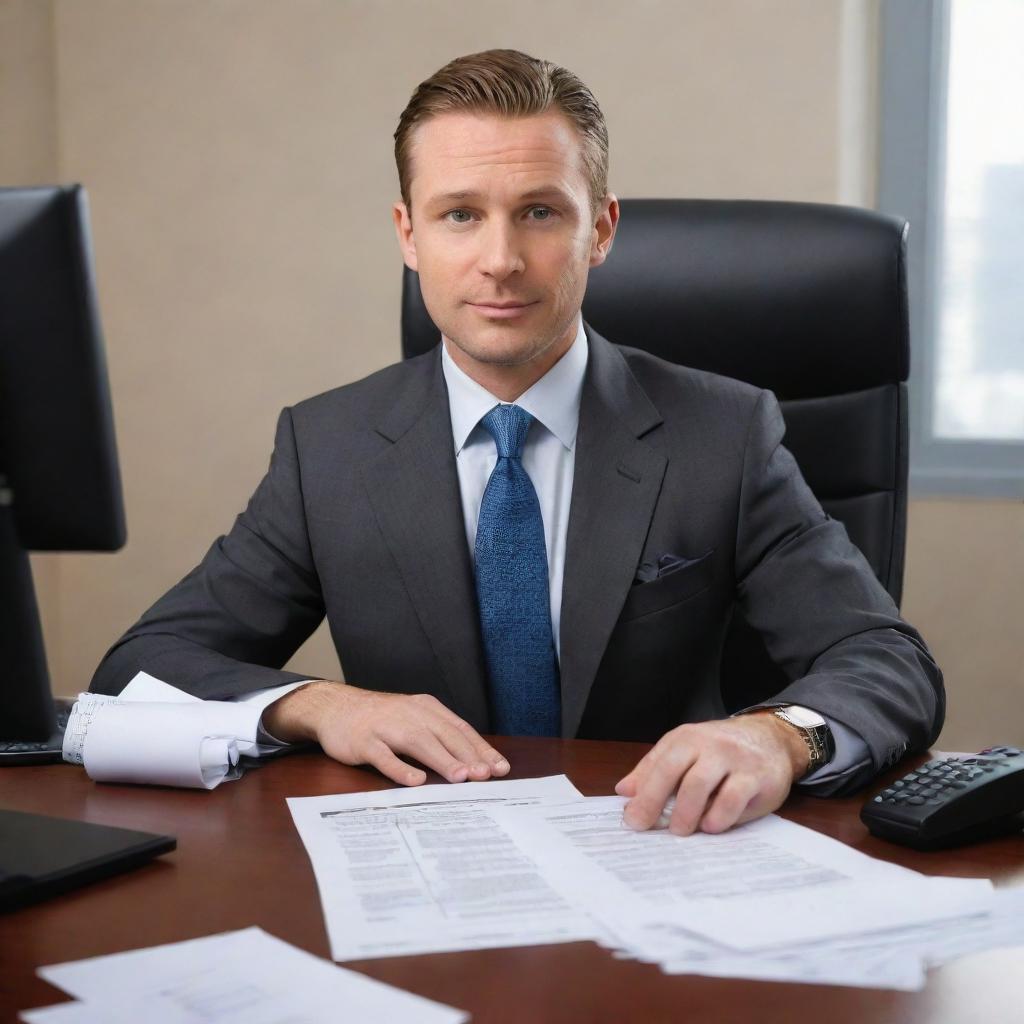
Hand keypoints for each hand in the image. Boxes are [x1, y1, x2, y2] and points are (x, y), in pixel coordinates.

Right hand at [262, 681, 509, 785]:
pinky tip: (416, 781)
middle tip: (487, 775)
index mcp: (426, 708)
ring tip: (461, 777)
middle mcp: (410, 714)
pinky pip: (384, 756)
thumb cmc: (381, 719)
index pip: (460, 729)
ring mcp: (386, 727)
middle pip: (445, 734)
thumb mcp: (413, 719)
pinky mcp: (364, 742)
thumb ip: (438, 737)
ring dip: (442, 760)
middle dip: (468, 755)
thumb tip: (472, 762)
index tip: (500, 768)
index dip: (481, 749)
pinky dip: (401, 768)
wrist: (335, 707)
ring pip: (419, 742)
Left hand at [614, 712, 807, 834]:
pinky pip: (733, 798)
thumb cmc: (722, 751)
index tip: (631, 819)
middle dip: (654, 801)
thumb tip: (624, 791)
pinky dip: (718, 816)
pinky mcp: (757, 776)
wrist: (772, 739)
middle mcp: (707, 744)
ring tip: (680, 831)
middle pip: (673, 771)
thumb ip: (655, 769)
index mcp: (686, 739)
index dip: (642, 793)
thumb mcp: (686, 752)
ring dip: (685, 812)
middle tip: (646, 827)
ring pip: (699, 783)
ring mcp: (733, 758)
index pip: (658, 764)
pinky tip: (710, 826)